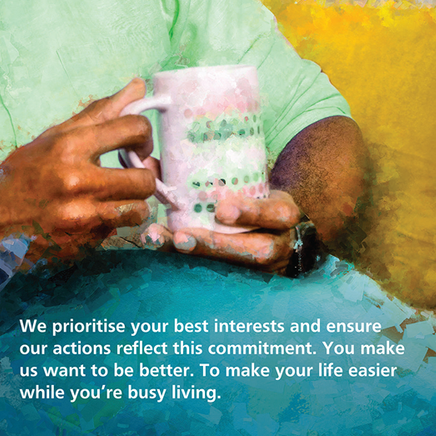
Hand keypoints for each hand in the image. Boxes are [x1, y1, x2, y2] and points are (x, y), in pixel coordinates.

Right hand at [0, 80, 160, 260]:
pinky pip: (116, 231)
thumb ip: (99, 113)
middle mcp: (76, 182)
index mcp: (68, 147)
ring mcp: (80, 218)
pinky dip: (110, 223)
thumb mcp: (54, 137)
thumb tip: (137, 86)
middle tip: (131, 175)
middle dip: (143, 176)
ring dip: (132, 204)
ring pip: (139, 210)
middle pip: (145, 179)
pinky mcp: (81, 244)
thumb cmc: (21, 175)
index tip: (138, 144)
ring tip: (116, 198)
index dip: (144, 136)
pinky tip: (91, 217)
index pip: (133, 129)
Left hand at [140, 187, 302, 269]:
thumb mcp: (254, 184)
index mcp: (283, 216)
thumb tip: (152, 161)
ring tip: (161, 241)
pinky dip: (183, 259)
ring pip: (231, 266)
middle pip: (253, 251)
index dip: (251, 212)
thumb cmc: (259, 200)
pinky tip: (158, 245)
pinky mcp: (242, 275)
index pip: (275, 214)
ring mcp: (260, 265)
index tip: (222, 210)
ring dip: (193, 254)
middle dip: (214, 245)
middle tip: (181, 237)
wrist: (281, 233)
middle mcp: (276, 244)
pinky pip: (214, 272)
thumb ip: (216, 172)